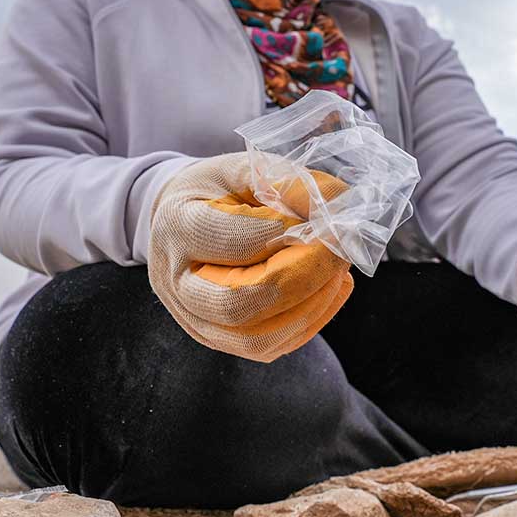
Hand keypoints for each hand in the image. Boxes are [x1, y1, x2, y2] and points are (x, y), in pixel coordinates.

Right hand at [148, 153, 352, 361]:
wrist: (179, 221)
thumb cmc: (214, 191)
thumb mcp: (242, 169)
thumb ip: (286, 181)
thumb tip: (337, 205)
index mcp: (177, 227)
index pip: (235, 241)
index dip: (288, 231)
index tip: (326, 215)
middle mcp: (176, 283)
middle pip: (239, 304)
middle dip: (303, 278)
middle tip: (341, 249)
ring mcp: (194, 319)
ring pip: (255, 339)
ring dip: (310, 306)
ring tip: (337, 271)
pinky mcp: (218, 339)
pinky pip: (269, 347)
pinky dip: (309, 320)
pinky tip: (329, 288)